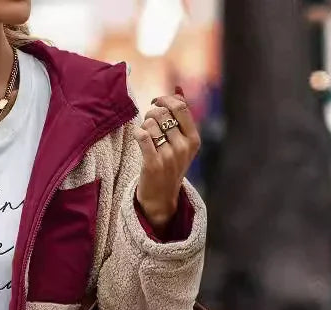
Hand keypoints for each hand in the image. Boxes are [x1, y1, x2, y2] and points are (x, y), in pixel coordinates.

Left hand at [135, 88, 200, 229]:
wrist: (160, 199)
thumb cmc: (170, 166)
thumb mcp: (182, 142)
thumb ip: (181, 115)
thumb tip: (178, 88)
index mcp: (193, 139)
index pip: (180, 106)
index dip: (165, 99)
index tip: (156, 102)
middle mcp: (183, 147)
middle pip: (163, 113)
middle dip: (152, 112)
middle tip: (148, 121)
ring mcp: (169, 157)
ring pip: (151, 124)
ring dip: (144, 126)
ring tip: (145, 136)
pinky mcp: (152, 164)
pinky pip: (142, 136)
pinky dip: (137, 133)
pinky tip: (138, 138)